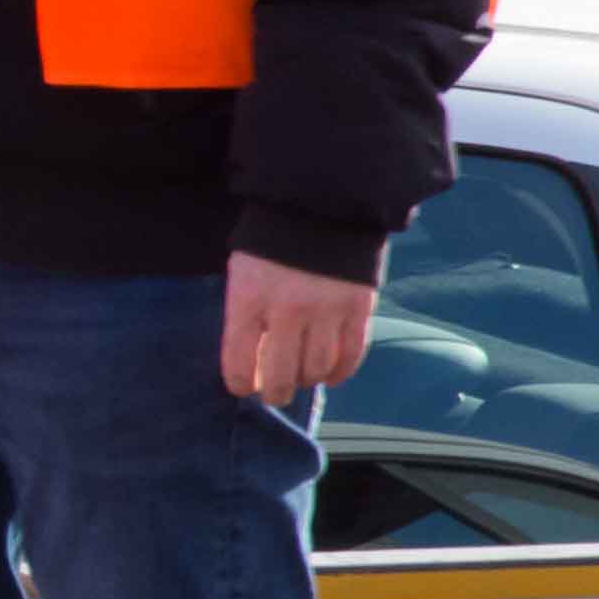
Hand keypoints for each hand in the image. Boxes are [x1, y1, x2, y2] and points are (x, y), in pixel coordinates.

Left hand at [220, 250, 376, 403]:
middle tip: (274, 396)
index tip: (242, 388)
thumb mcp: (242, 269)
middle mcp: (287, 310)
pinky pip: (351, 355)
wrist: (320, 201)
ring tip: (301, 380)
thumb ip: (245, 311)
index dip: (239, 382)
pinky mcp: (358, 308)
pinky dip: (340, 371)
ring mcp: (326, 310)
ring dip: (307, 380)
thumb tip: (250, 356)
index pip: (239, 359)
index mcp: (249, 297)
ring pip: (317, 368)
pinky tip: (331, 374)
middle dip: (275, 393)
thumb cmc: (271, 237)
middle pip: (281, 374)